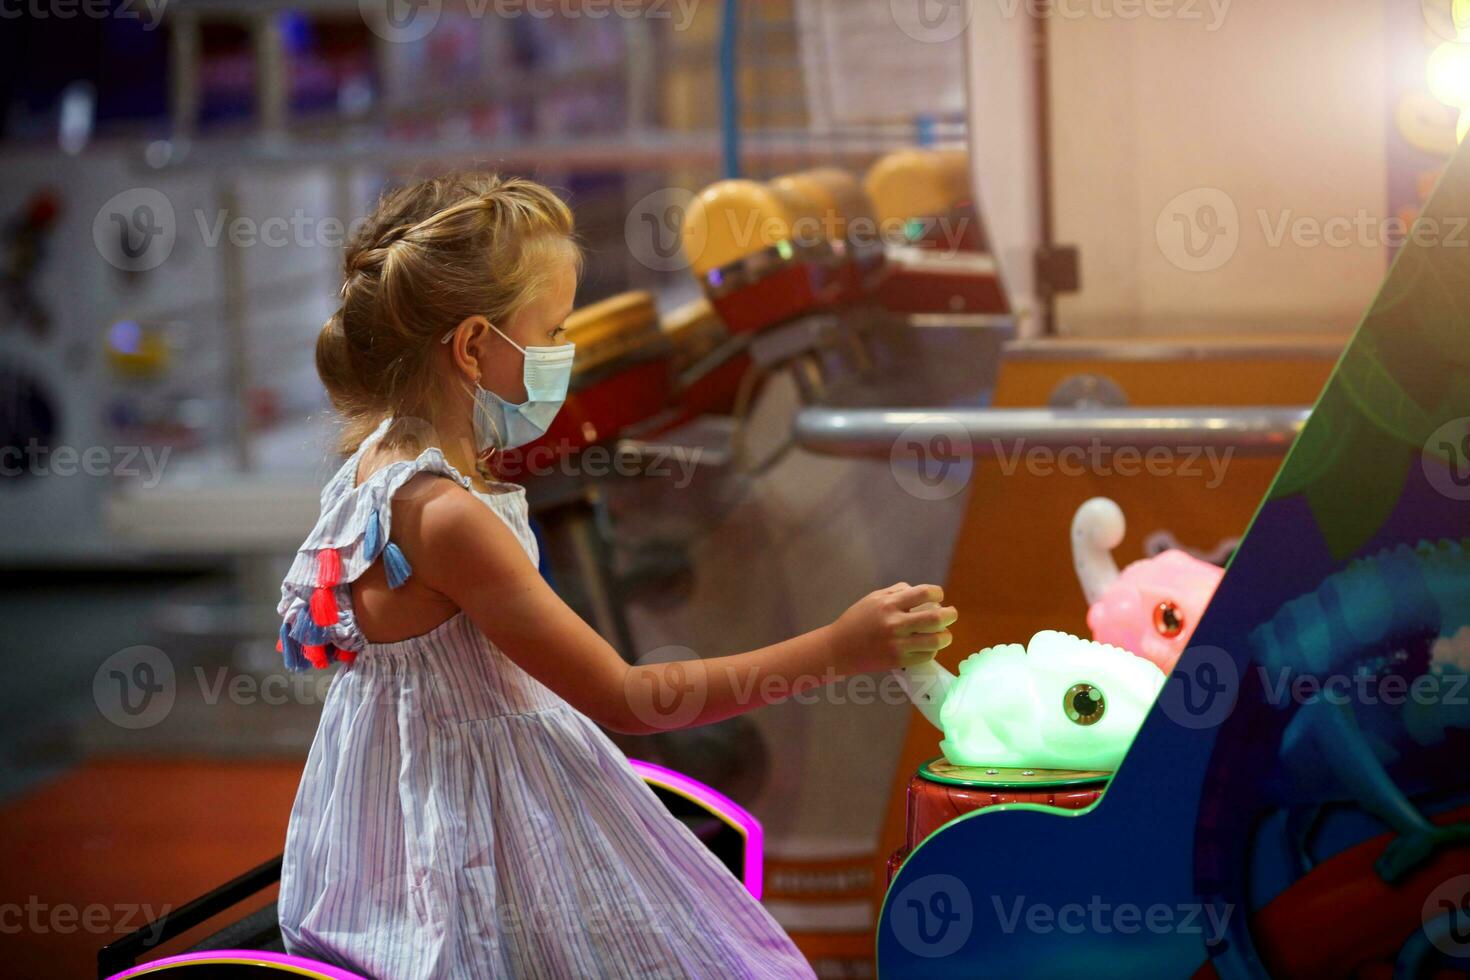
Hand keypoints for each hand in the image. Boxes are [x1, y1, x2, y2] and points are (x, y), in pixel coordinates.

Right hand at [827, 582, 957, 675]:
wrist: (838, 649)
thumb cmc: (856, 620)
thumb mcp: (873, 599)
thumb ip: (897, 592)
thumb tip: (921, 592)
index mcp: (889, 604)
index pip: (925, 593)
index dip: (938, 594)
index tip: (939, 597)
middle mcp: (895, 623)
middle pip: (936, 619)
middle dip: (950, 615)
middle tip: (951, 615)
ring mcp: (897, 644)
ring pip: (935, 641)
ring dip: (945, 636)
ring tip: (944, 634)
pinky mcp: (898, 661)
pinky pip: (926, 656)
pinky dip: (932, 650)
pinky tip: (929, 646)